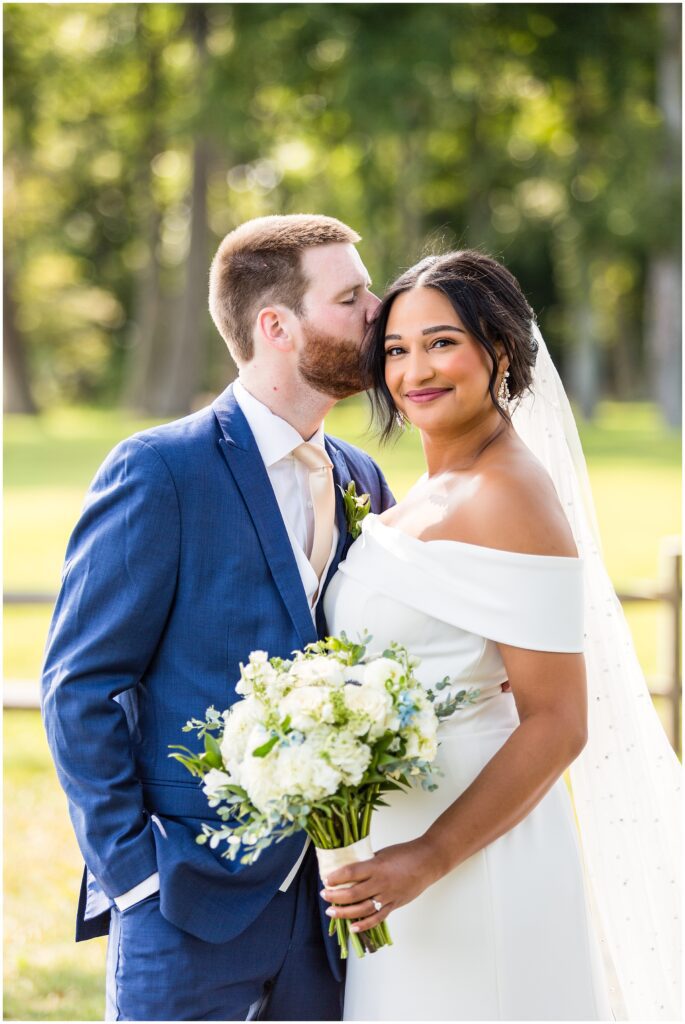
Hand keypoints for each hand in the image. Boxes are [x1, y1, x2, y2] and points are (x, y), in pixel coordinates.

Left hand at [320, 839, 438, 933]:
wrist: (427, 862)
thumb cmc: (404, 853)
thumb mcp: (382, 853)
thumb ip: (367, 863)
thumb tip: (349, 871)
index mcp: (376, 866)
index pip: (350, 873)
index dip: (336, 878)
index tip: (326, 879)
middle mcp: (380, 883)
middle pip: (353, 894)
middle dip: (335, 896)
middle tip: (324, 895)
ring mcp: (388, 896)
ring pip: (362, 909)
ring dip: (344, 912)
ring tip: (331, 912)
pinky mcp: (394, 905)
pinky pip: (377, 918)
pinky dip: (364, 925)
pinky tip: (352, 928)